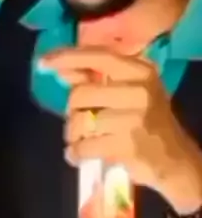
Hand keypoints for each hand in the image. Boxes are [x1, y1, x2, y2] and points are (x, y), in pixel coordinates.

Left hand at [42, 47, 201, 212]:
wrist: (175, 160)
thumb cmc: (144, 122)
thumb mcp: (126, 93)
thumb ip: (93, 79)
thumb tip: (58, 67)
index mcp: (140, 71)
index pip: (97, 57)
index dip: (67, 57)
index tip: (43, 62)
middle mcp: (139, 90)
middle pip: (80, 93)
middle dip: (72, 111)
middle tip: (81, 122)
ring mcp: (134, 118)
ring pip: (79, 121)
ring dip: (73, 134)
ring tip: (83, 140)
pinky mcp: (127, 145)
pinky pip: (83, 146)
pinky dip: (75, 153)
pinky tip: (79, 155)